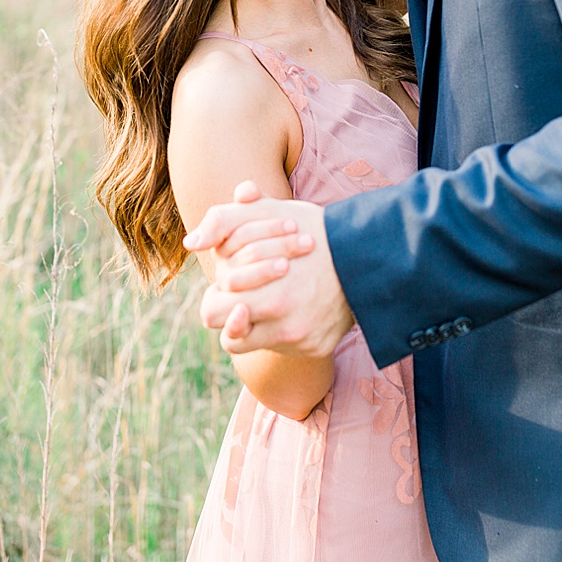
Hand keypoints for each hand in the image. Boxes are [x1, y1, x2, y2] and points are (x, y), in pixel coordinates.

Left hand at [184, 185, 354, 356]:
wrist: (370, 253)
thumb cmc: (311, 230)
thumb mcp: (267, 213)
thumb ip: (224, 221)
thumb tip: (191, 243)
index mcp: (264, 294)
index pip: (212, 313)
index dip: (218, 296)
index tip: (233, 285)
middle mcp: (282, 324)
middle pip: (230, 336)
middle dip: (234, 313)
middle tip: (247, 294)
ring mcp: (302, 340)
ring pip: (256, 343)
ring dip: (258, 324)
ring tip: (271, 297)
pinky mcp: (319, 348)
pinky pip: (287, 348)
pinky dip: (287, 328)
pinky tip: (297, 305)